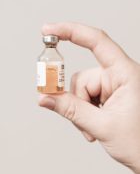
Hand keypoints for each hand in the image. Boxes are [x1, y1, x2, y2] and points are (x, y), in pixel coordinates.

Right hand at [38, 22, 139, 173]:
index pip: (97, 42)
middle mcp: (121, 75)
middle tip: (77, 118)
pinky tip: (95, 128)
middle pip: (82, 77)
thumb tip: (43, 97)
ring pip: (81, 90)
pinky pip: (85, 99)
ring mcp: (116, 86)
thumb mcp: (101, 125)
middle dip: (76, 100)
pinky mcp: (111, 96)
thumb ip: (69, 109)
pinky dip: (85, 113)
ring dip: (81, 111)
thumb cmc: (139, 143)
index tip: (48, 30)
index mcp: (127, 74)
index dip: (71, 32)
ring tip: (93, 129)